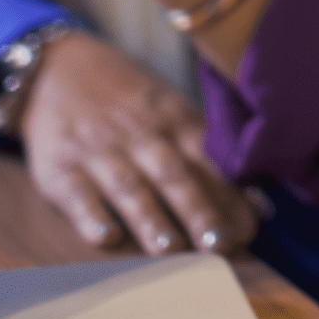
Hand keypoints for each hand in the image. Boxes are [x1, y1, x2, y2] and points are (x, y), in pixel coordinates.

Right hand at [22, 29, 258, 256]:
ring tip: (170, 249)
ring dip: (150, 218)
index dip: (231, 193)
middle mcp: (139, 135)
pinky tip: (105, 237)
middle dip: (198, 209)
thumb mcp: (170, 113)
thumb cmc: (130, 103)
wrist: (58, 68)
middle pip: (173, 174)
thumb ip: (209, 158)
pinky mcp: (59, 168)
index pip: (208, 160)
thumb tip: (260, 209)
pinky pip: (76, 193)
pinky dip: (91, 216)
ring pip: (128, 186)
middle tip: (220, 244)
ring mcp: (98, 151)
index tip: (252, 228)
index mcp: (174, 121)